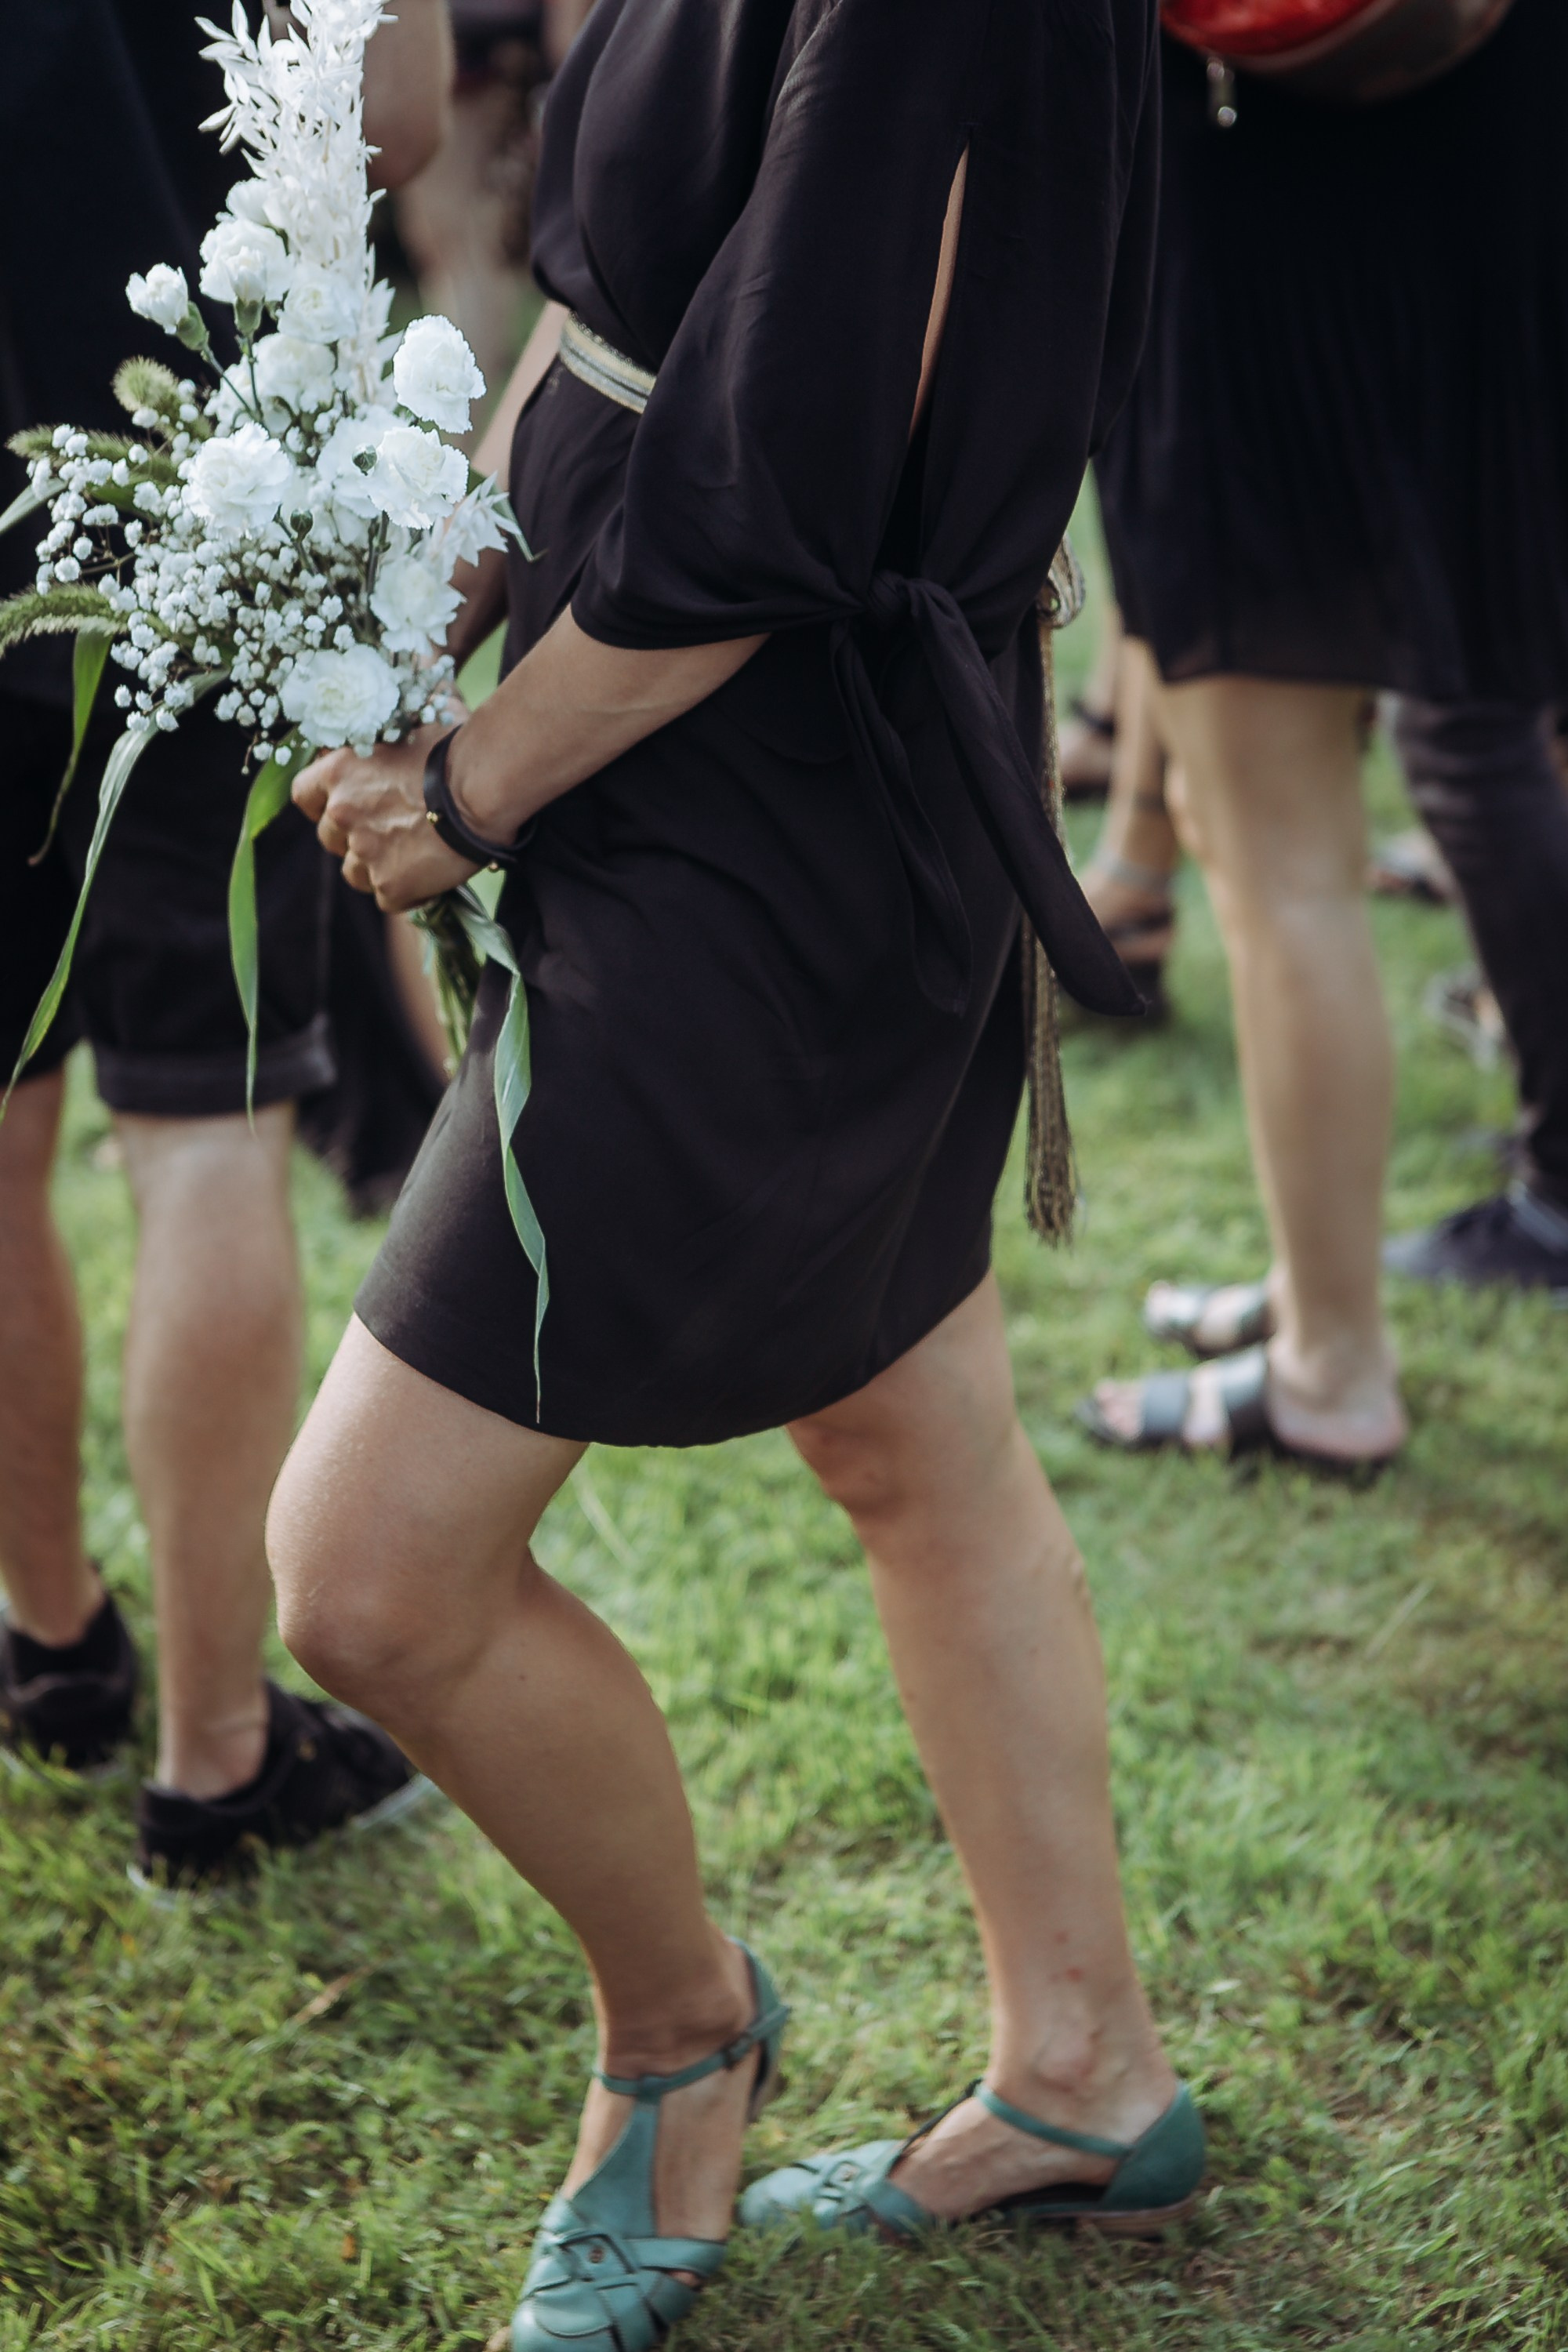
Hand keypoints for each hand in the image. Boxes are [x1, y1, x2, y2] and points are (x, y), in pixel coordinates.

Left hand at [293, 720, 477, 911]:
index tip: (344, 807)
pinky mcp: (390, 885)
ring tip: (413, 856)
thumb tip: (412, 676)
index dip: (322, 804)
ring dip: (377, 869)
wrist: (483, 790)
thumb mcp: (414, 720)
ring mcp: (365, 852)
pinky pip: (388, 898)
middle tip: (391, 833)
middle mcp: (343, 813)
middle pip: (330, 839)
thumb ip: (394, 718)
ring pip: (355, 873)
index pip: (304, 795)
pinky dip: (407, 892)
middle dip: (354, 839)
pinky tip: (431, 875)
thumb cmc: (455, 747)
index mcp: (339, 772)